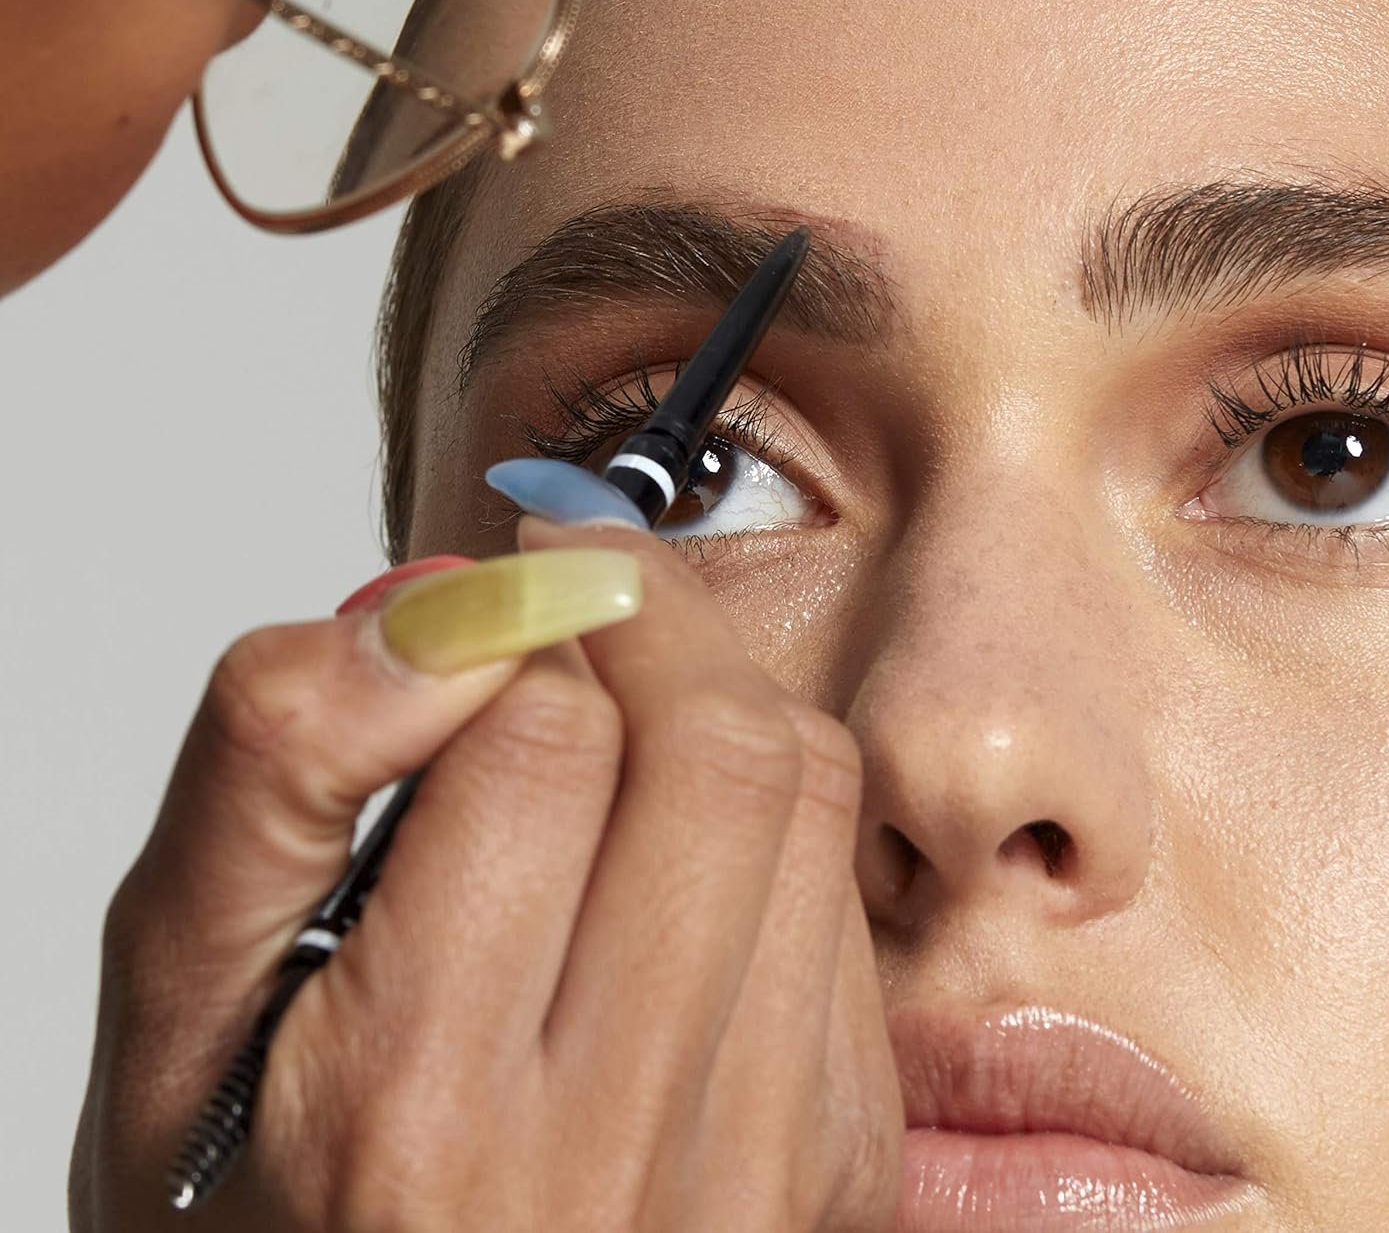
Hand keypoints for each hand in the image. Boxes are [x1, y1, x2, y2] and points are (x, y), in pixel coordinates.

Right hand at [70, 525, 902, 1230]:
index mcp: (417, 1110)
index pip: (544, 741)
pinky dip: (764, 823)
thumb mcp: (181, 1010)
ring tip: (624, 698)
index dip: (514, 629)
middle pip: (717, 749)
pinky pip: (840, 901)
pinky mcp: (845, 1159)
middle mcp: (619, 1150)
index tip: (486, 610)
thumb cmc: (267, 1215)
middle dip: (648, 615)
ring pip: (806, 797)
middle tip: (578, 580)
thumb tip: (446, 605)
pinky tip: (674, 851)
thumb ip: (276, 774)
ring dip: (714, 698)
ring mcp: (762, 1162)